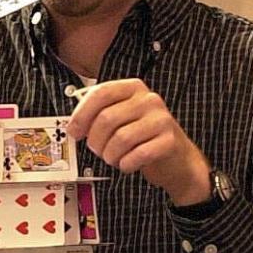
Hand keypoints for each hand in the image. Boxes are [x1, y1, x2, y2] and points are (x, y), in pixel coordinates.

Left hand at [67, 78, 211, 205]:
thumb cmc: (145, 138)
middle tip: (97, 150)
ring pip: (120, 139)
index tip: (74, 131)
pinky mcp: (169, 141)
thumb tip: (74, 125)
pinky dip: (126, 164)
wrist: (177, 160)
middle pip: (107, 118)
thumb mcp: (123, 119)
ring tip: (114, 158)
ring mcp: (161, 120)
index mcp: (133, 89)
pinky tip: (128, 164)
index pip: (101, 93)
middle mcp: (149, 100)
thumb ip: (100, 115)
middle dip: (95, 140)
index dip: (82, 114)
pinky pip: (138, 155)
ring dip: (110, 155)